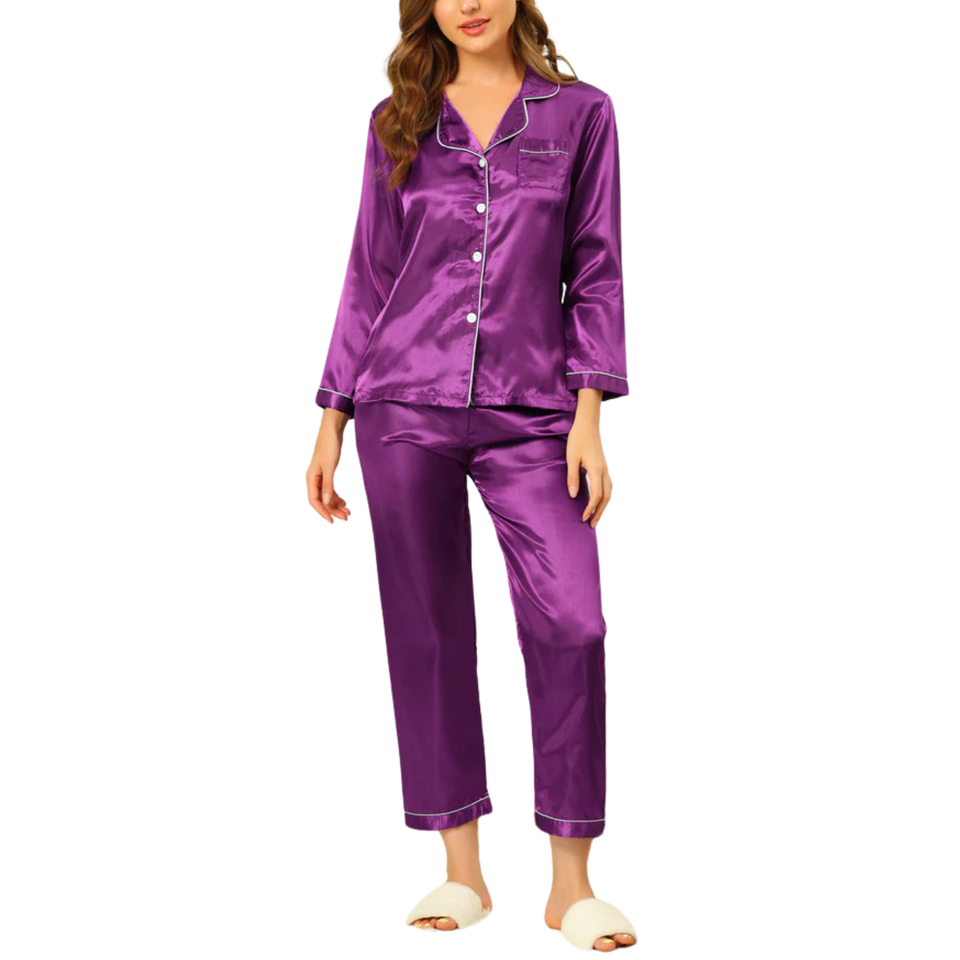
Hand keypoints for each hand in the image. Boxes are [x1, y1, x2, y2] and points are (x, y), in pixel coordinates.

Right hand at [307, 410, 351, 523]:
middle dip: (333, 510)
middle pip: (322, 500)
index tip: (332, 521)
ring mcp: (320, 477)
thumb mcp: (329, 467)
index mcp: (311, 478)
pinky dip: (337, 496)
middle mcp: (314, 479)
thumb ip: (328, 485)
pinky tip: (344, 502)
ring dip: (336, 504)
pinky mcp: (327, 474)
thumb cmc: (329, 446)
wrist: (332, 431)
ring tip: (348, 512)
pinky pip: (330, 489)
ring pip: (327, 496)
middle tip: (346, 517)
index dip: (322, 512)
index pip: (314, 500)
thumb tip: (326, 502)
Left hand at [566, 391, 612, 527]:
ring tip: (595, 516)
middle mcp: (604, 470)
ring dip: (603, 505)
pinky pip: (607, 485)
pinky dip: (604, 496)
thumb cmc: (577, 438)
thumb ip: (573, 477)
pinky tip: (597, 500)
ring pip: (609, 491)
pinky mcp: (603, 466)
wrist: (587, 423)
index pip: (596, 495)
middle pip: (606, 497)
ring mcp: (605, 468)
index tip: (582, 518)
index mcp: (596, 470)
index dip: (590, 509)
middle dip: (599, 512)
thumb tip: (574, 495)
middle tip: (591, 524)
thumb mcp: (571, 458)